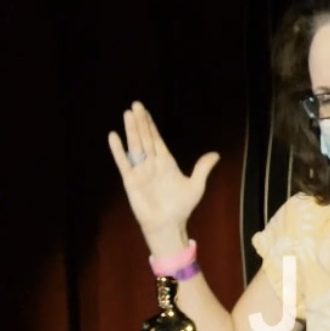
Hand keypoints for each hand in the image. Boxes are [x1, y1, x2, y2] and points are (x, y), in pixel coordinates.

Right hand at [107, 101, 219, 244]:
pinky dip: (118, 150)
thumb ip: (203, 168)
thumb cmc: (181, 207)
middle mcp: (152, 164)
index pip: (156, 139)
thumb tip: (216, 154)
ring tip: (127, 114)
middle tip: (135, 105)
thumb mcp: (196, 185)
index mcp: (166, 162)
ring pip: (135, 146)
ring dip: (131, 131)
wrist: (169, 225)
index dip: (151, 125)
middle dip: (140, 122)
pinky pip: (123, 163)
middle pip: (145, 138)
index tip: (144, 111)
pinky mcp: (131, 181)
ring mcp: (141, 171)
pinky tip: (113, 136)